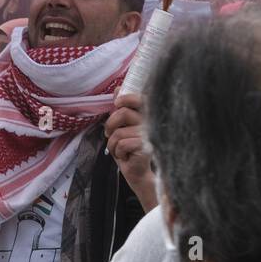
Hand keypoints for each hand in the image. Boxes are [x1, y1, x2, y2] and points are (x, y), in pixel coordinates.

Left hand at [105, 91, 156, 211]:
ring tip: (120, 150)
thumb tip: (117, 89)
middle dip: (110, 126)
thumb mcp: (123, 127)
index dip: (124, 98)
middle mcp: (150, 123)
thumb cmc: (130, 149)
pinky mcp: (145, 147)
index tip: (117, 105)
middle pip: (122, 113)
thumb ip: (122, 108)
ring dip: (112, 144)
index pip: (137, 98)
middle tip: (110, 134)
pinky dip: (118, 152)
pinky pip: (121, 144)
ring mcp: (148, 135)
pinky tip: (126, 156)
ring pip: (118, 132)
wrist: (138, 173)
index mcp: (146, 115)